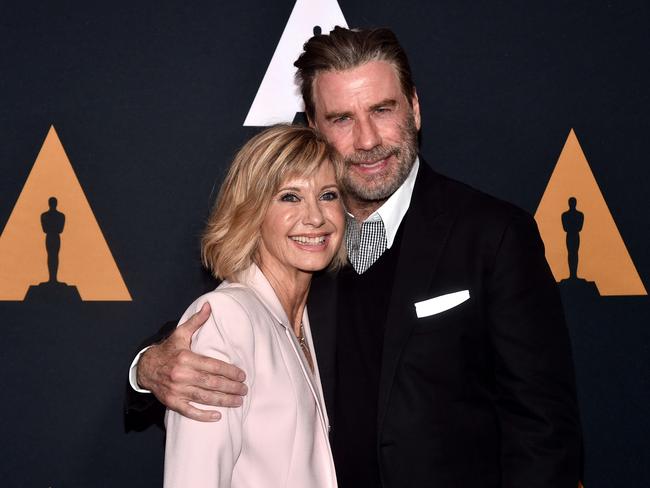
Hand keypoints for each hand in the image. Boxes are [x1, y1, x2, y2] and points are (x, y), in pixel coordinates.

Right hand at [137, 302, 247, 420]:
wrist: (145, 367)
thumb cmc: (168, 350)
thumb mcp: (181, 333)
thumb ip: (197, 321)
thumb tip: (209, 306)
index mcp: (186, 358)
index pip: (213, 366)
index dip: (229, 371)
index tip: (242, 375)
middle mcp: (181, 375)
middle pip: (211, 383)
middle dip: (230, 387)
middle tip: (244, 390)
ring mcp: (176, 390)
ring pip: (204, 398)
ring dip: (223, 401)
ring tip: (238, 401)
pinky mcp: (172, 402)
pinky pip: (189, 411)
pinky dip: (203, 415)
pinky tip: (217, 416)